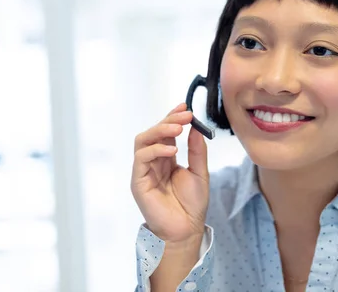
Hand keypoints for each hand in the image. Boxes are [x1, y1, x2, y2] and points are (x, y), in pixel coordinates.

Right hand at [131, 103, 208, 243]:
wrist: (186, 230)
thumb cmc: (191, 205)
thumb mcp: (200, 172)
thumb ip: (197, 151)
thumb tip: (196, 128)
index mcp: (166, 158)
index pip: (165, 132)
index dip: (172, 117)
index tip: (185, 107)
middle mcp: (153, 162)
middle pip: (153, 133)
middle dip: (168, 120)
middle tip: (185, 115)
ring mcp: (143, 171)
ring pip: (143, 140)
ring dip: (160, 130)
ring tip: (178, 128)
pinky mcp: (138, 181)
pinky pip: (141, 158)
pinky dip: (155, 150)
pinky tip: (172, 150)